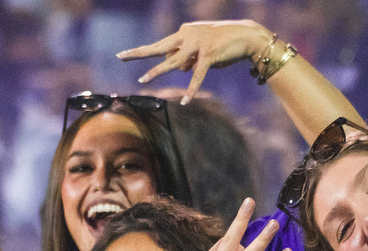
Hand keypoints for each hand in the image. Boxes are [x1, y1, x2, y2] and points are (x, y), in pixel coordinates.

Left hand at [117, 20, 270, 102]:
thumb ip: (188, 58)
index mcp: (184, 33)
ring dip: (157, 72)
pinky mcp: (209, 54)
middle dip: (139, 53)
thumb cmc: (223, 44)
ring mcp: (197, 44)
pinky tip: (185, 101)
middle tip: (120, 56)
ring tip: (142, 80)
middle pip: (159, 47)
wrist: (247, 36)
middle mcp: (187, 35)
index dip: (144, 53)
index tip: (124, 55)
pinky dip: (192, 89)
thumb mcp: (201, 51)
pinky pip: (197, 75)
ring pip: (173, 61)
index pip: (160, 45)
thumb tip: (179, 68)